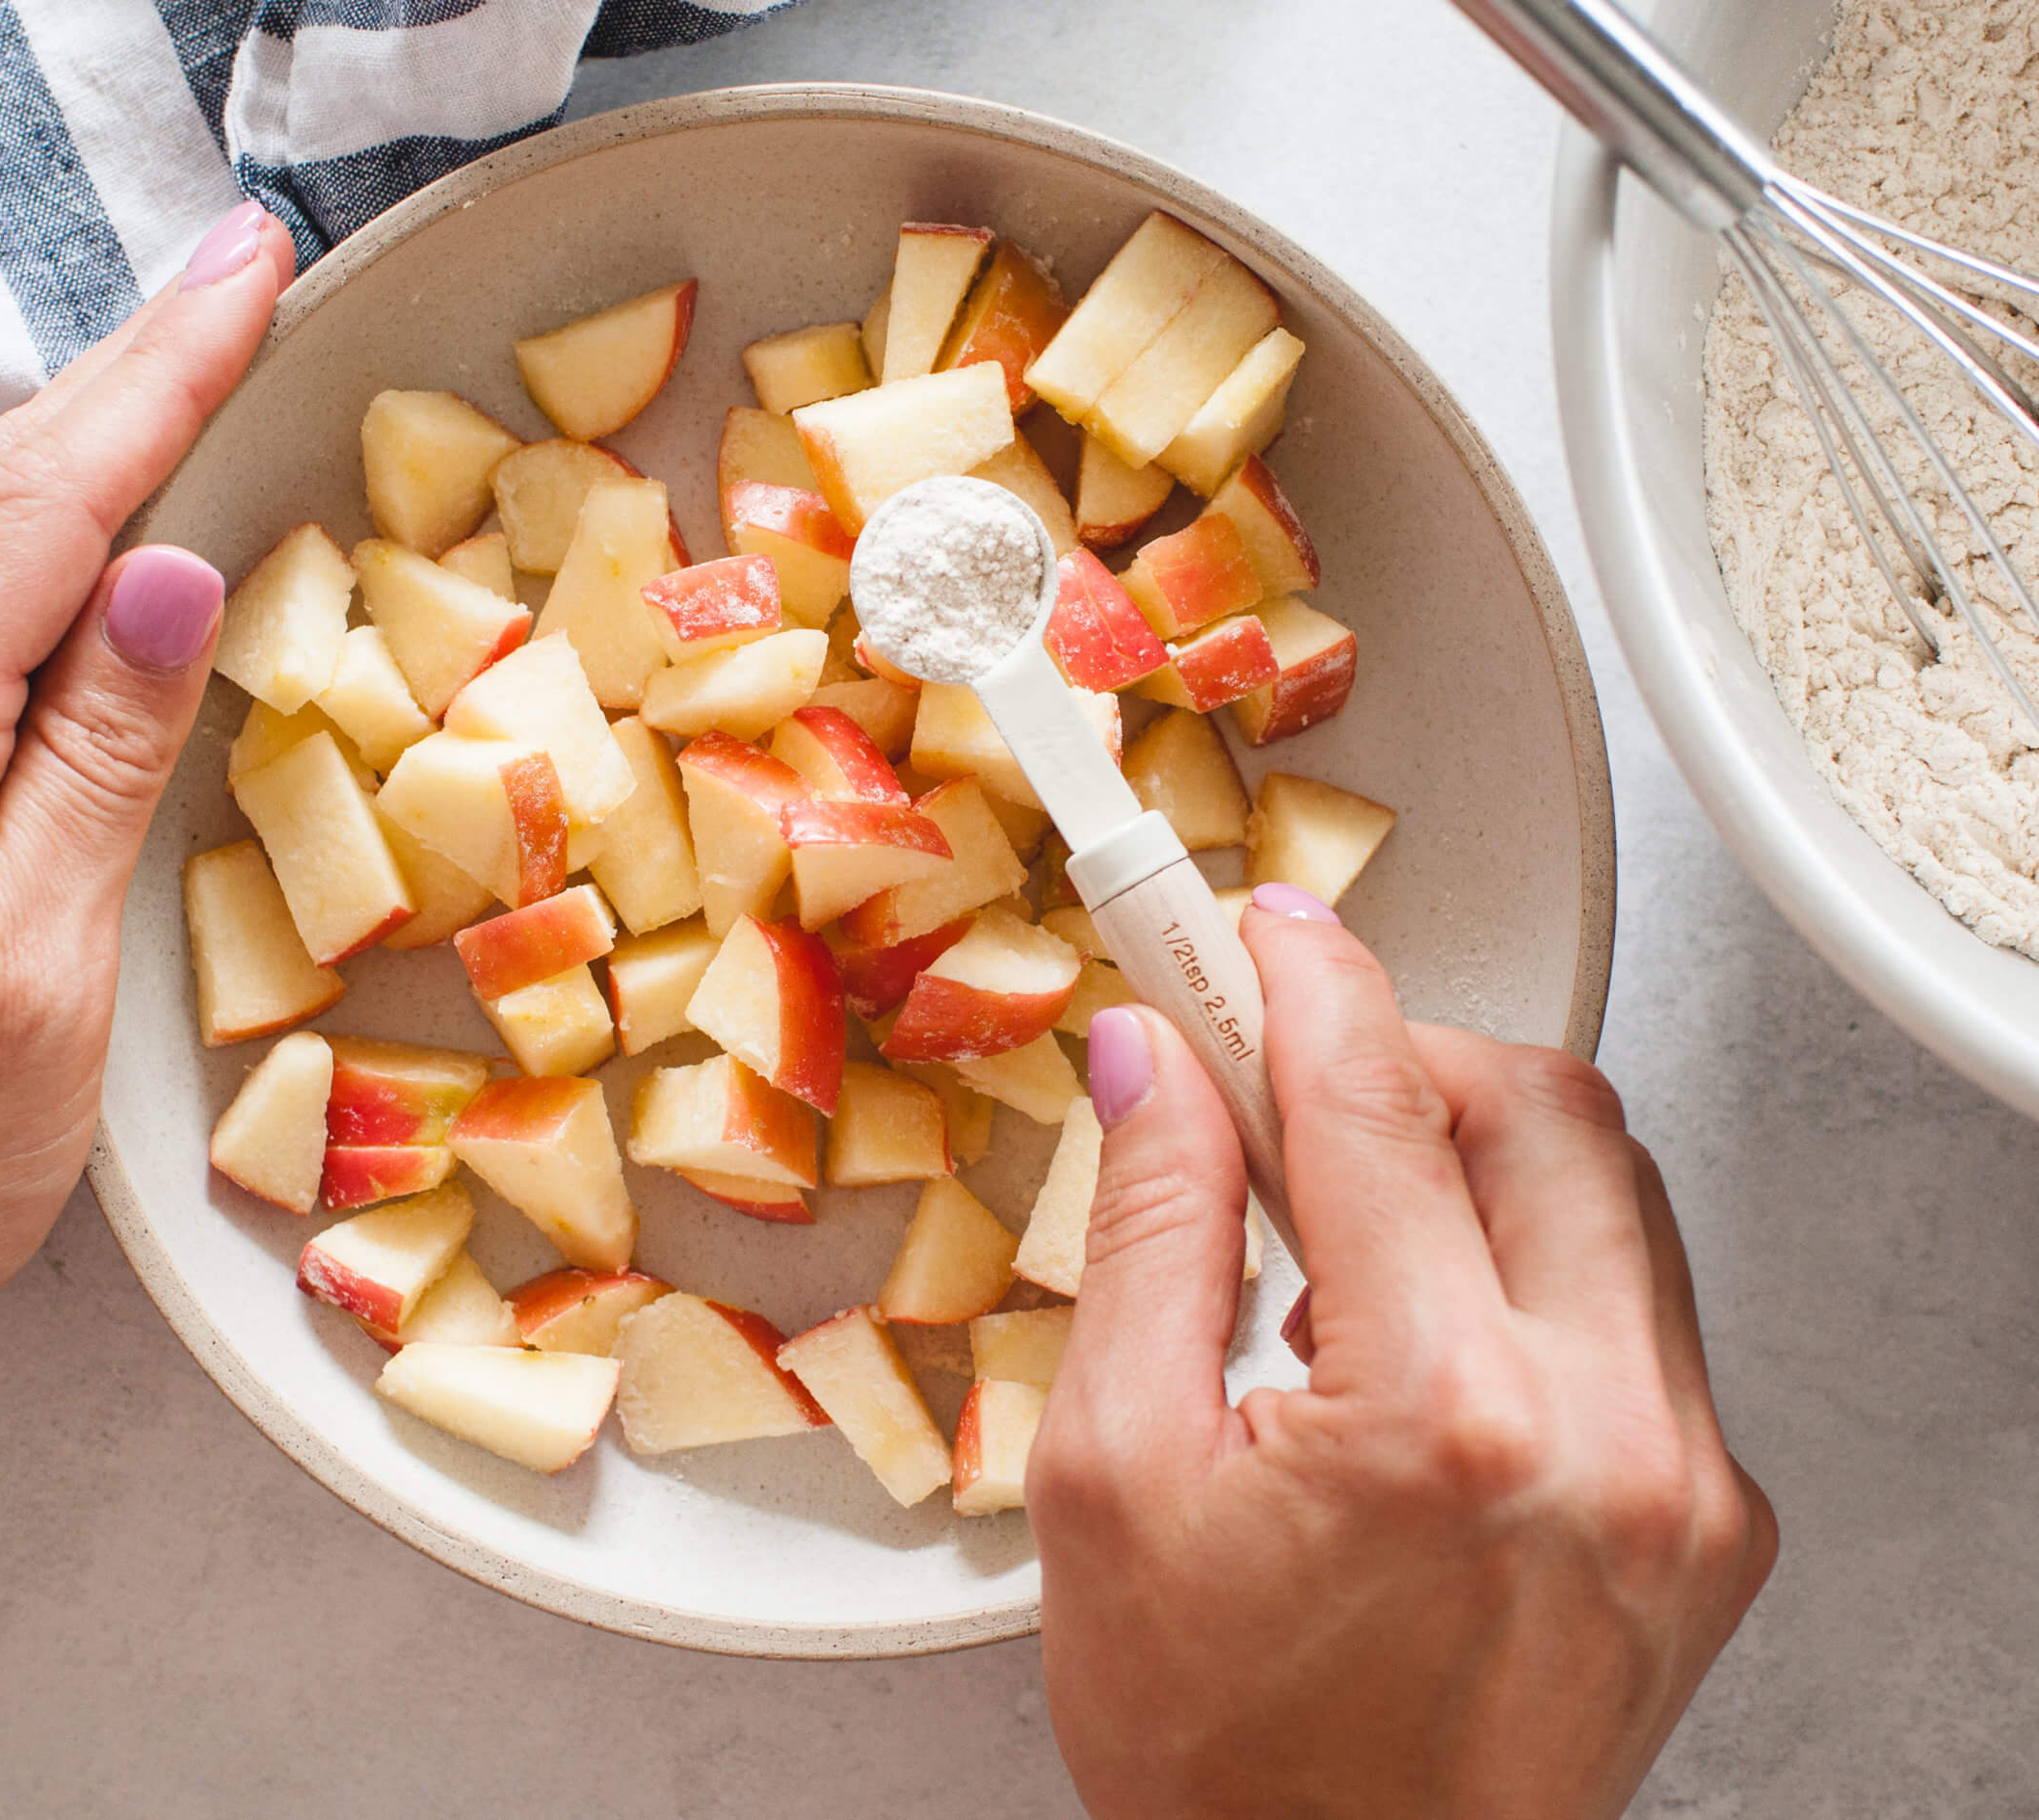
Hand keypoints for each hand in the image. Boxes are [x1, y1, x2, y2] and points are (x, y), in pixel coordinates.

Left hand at [0, 201, 293, 1654]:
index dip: (160, 378)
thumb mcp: (27, 994)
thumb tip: (168, 584)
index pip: (42, 511)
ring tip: (193, 361)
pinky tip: (89, 533)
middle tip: (244, 268)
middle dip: (127, 369)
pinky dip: (28, 542)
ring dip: (81, 442)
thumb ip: (92, 774)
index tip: (254, 272)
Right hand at [1028, 895, 1775, 1818]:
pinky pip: (1642, 1308)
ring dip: (1477, 1153)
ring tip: (1349, 1222)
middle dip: (1407, 1053)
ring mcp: (1681, 1484)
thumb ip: (1148, 1233)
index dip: (1302, 984)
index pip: (1374, 1104)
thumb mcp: (1111, 1473)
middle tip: (1288, 1070)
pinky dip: (1537, 1264)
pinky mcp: (1712, 1522)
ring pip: (1612, 1192)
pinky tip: (1429, 1328)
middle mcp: (1603, 1438)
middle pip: (1538, 1109)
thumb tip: (1152, 1067)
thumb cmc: (1219, 1747)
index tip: (1258, 932)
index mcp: (1441, 1418)